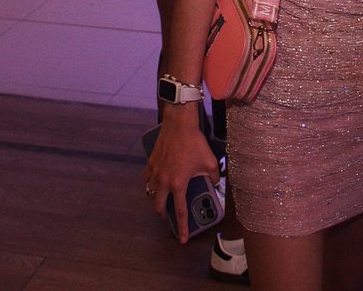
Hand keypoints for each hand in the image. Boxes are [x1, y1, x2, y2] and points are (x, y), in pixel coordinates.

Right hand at [143, 110, 218, 242]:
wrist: (179, 124)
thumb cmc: (194, 142)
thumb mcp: (209, 161)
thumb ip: (213, 175)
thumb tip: (215, 182)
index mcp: (178, 184)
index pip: (180, 211)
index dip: (182, 227)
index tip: (183, 239)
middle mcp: (164, 181)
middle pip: (158, 206)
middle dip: (163, 214)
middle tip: (169, 216)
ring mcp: (155, 172)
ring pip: (151, 192)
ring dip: (156, 197)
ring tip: (164, 197)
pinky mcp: (150, 162)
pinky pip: (147, 178)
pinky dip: (151, 182)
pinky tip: (156, 180)